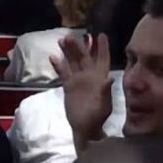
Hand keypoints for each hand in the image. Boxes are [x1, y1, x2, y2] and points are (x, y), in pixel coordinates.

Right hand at [51, 33, 112, 152]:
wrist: (86, 128)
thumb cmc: (98, 117)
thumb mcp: (104, 105)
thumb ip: (106, 91)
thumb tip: (110, 78)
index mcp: (100, 78)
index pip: (102, 59)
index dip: (102, 47)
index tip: (101, 35)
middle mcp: (90, 76)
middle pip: (84, 57)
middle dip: (79, 46)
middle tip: (71, 36)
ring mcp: (78, 80)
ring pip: (73, 61)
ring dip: (68, 51)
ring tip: (62, 40)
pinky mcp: (68, 86)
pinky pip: (63, 72)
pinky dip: (58, 65)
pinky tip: (53, 57)